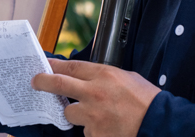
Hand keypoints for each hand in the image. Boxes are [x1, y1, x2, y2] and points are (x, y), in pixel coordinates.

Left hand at [32, 59, 160, 136]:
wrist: (158, 123)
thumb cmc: (146, 100)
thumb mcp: (126, 77)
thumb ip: (104, 77)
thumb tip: (88, 78)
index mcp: (104, 74)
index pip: (71, 66)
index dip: (54, 65)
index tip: (44, 65)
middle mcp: (94, 93)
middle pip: (59, 84)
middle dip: (43, 82)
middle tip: (35, 82)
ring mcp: (92, 115)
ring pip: (71, 113)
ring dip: (78, 114)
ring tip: (97, 114)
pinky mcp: (94, 134)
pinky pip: (86, 131)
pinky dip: (93, 130)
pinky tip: (107, 127)